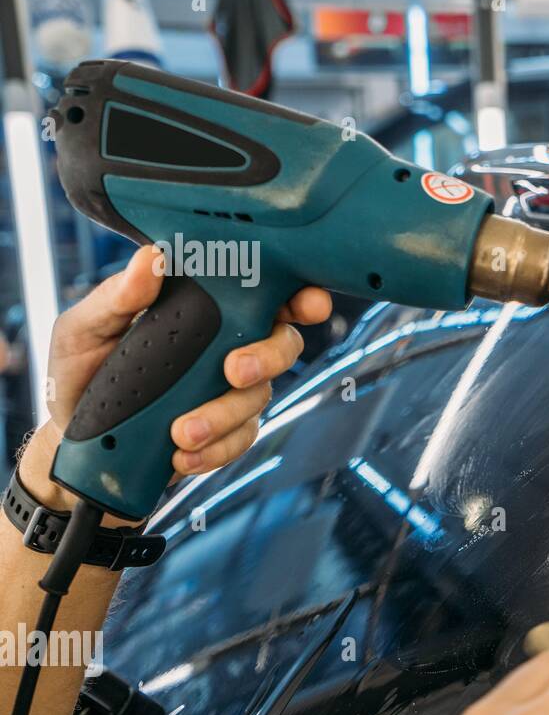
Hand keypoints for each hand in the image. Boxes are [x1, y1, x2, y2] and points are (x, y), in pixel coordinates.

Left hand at [18, 245, 331, 523]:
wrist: (75, 442)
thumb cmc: (80, 374)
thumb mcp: (83, 330)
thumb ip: (116, 297)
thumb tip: (151, 259)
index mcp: (201, 308)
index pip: (263, 292)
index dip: (299, 295)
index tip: (308, 303)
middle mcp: (227, 345)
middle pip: (283, 343)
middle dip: (269, 357)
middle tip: (233, 371)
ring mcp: (230, 390)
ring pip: (259, 397)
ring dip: (224, 415)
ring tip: (182, 431)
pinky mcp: (227, 432)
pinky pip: (240, 440)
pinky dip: (214, 450)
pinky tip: (183, 455)